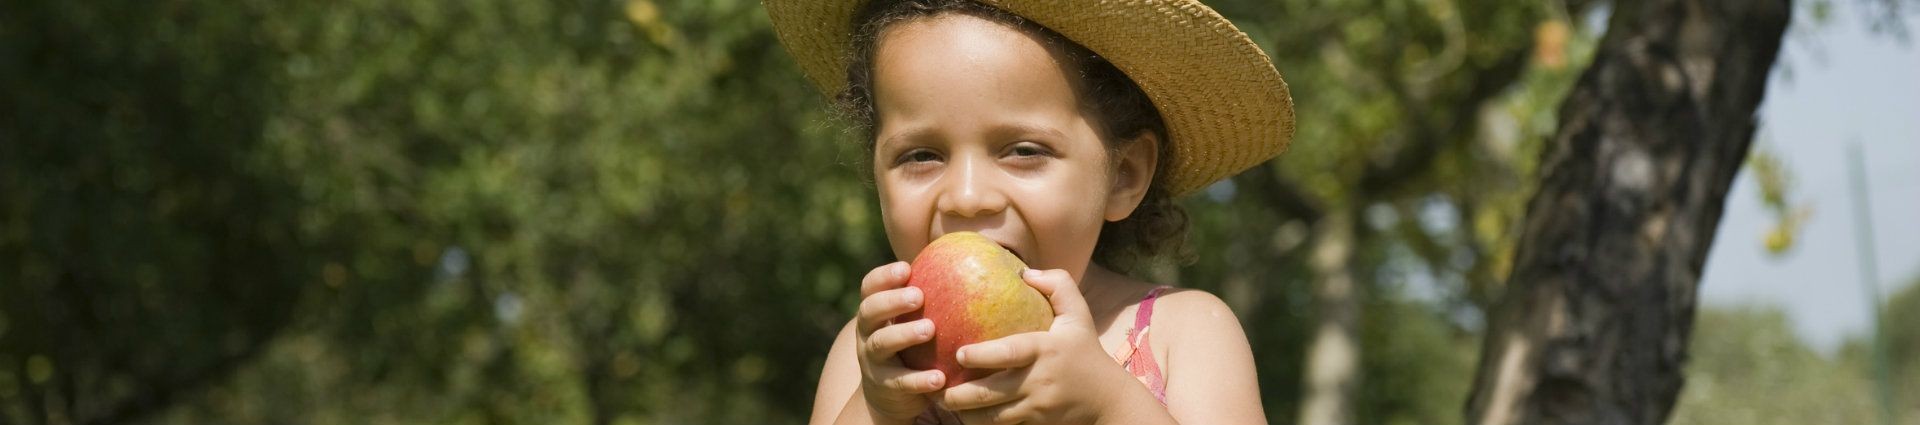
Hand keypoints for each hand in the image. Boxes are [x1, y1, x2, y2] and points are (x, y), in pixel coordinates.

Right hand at [853, 261, 945, 421]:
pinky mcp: (883, 386)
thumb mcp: (914, 320)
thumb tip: (975, 260)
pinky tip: (940, 378)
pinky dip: (918, 379)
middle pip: (870, 311)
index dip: (884, 276)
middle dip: (892, 301)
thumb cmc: (913, 346)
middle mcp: (867, 332)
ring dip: (904, 334)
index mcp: (875, 311)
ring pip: (881, 343)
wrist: (891, 395)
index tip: (907, 268)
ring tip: (930, 329)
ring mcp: (872, 360)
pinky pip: (899, 382)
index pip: (870, 287)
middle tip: (919, 296)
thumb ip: (932, 297)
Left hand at [937, 269, 1144, 423]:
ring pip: (994, 417)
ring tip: (942, 403)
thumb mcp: (1079, 314)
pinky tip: (965, 418)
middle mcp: (1039, 381)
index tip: (959, 353)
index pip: (1011, 353)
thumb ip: (1058, 285)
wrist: (1108, 399)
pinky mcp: (1036, 423)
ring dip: (965, 413)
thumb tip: (1024, 272)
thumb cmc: (1087, 351)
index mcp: (1046, 349)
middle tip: (936, 388)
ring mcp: (1037, 407)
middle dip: (961, 395)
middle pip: (993, 393)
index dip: (983, 355)